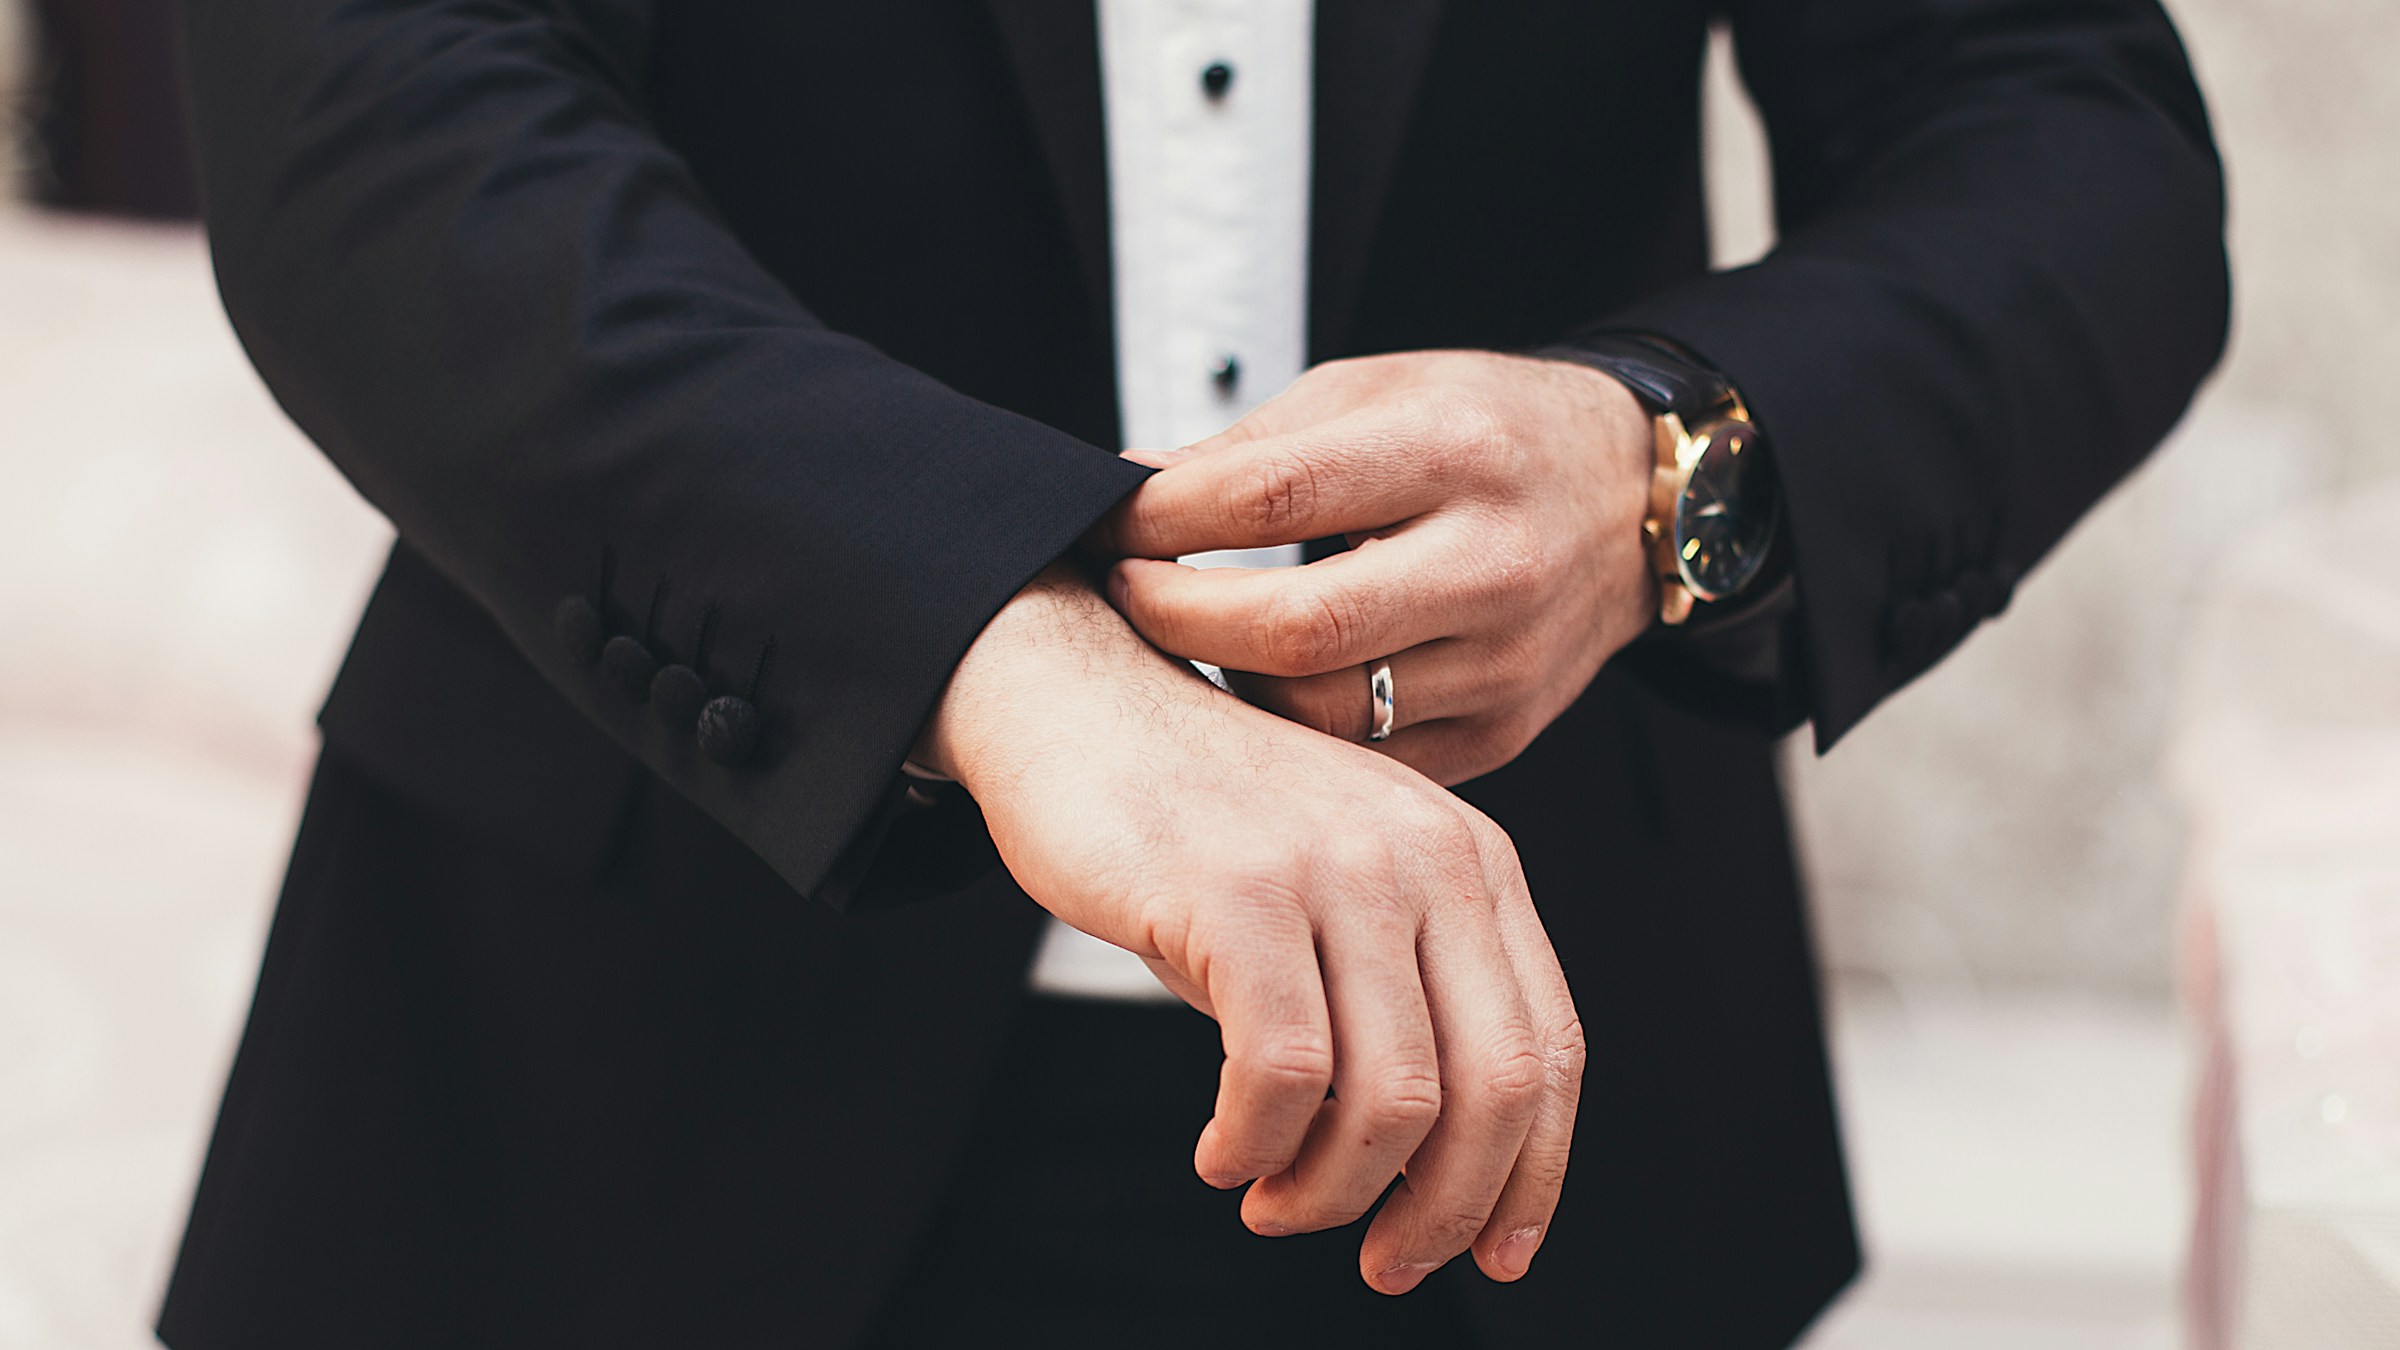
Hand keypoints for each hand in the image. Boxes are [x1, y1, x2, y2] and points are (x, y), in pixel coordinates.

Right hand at [917, 566, 1585, 1293]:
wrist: (1075, 701)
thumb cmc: (1203, 823)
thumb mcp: (1340, 890)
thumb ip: (1400, 997)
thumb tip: (1431, 1174)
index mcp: (1472, 860)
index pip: (1549, 1049)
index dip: (1533, 1174)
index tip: (1495, 1255)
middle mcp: (1425, 856)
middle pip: (1491, 1087)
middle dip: (1443, 1208)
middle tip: (1383, 1262)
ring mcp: (1334, 868)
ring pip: (1389, 1099)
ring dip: (1331, 1191)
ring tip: (1272, 1199)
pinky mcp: (1239, 891)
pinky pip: (1282, 1072)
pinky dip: (1255, 1144)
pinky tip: (1222, 1152)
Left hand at [1093, 350, 1656, 784]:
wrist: (1631, 498)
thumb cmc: (1485, 431)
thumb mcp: (1378, 390)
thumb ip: (1254, 446)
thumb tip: (1125, 487)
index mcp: (1453, 451)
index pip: (1274, 496)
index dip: (1164, 517)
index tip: (1107, 521)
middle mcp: (1492, 561)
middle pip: (1295, 630)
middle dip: (1176, 617)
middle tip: (1124, 590)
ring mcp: (1504, 660)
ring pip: (1324, 714)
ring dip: (1227, 684)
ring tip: (1187, 640)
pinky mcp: (1504, 730)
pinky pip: (1366, 761)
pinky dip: (1294, 735)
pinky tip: (1257, 688)